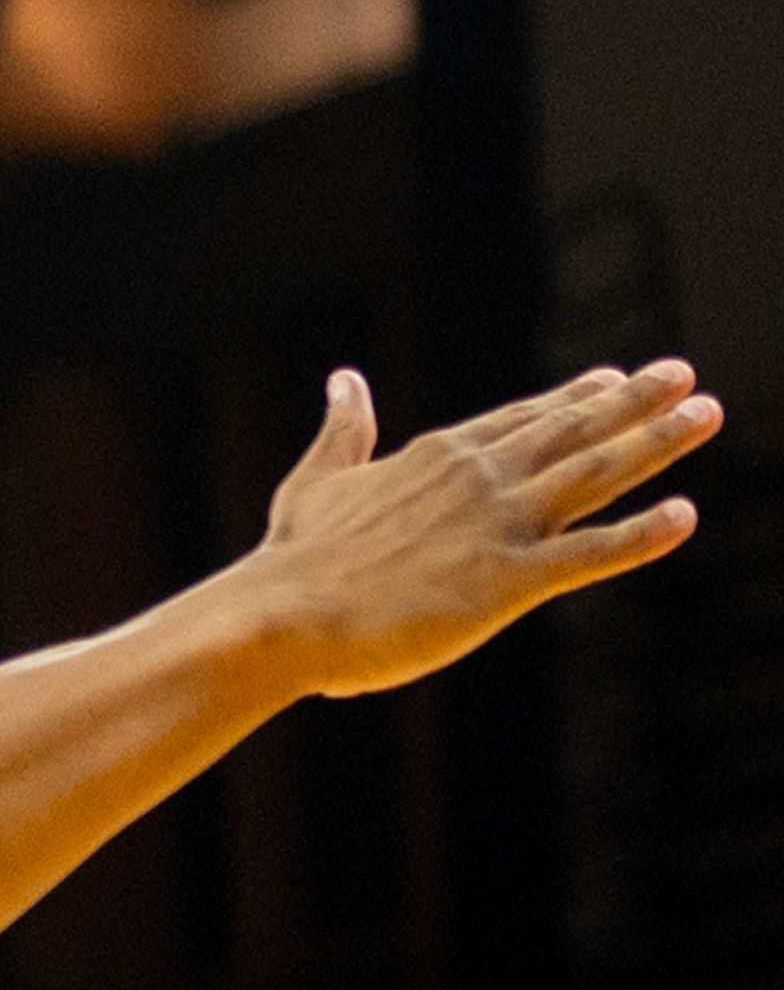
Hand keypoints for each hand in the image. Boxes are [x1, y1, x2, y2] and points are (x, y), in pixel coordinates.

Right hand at [233, 362, 716, 695]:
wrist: (285, 613)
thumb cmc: (295, 555)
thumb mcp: (317, 477)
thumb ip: (345, 429)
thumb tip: (344, 378)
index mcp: (435, 455)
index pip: (522, 417)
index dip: (575, 396)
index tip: (619, 377)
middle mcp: (476, 478)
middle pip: (572, 431)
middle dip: (636, 403)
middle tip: (685, 377)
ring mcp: (495, 526)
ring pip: (594, 475)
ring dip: (656, 443)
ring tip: (705, 414)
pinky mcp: (506, 581)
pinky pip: (590, 555)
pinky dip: (642, 536)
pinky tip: (686, 516)